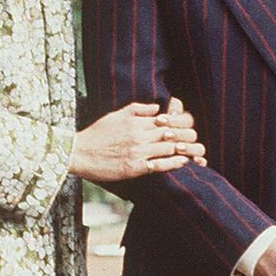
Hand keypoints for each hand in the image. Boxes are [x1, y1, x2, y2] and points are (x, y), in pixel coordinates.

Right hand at [70, 97, 205, 181]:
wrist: (80, 153)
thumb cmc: (97, 134)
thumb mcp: (116, 114)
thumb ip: (138, 109)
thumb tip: (157, 108)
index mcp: (136, 121)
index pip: (167, 119)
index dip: (181, 121)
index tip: (189, 125)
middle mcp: (139, 135)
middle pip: (172, 133)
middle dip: (187, 135)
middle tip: (196, 139)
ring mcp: (138, 152)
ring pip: (169, 148)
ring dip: (184, 149)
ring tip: (195, 151)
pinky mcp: (134, 168)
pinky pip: (159, 165)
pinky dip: (173, 163)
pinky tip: (182, 162)